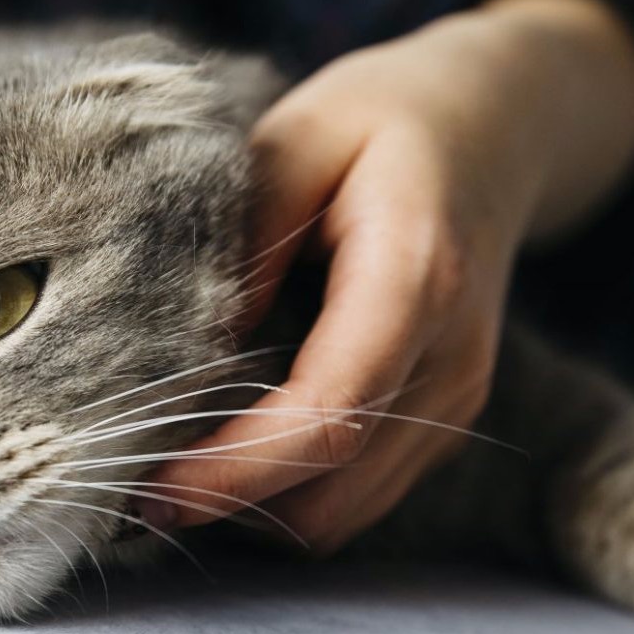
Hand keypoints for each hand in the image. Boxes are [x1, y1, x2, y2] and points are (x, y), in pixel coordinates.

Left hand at [146, 0, 633, 552]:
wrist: (499, 129)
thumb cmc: (387, 118)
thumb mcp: (299, 137)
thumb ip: (245, 236)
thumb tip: (182, 347)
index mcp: (417, 280)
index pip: (328, 416)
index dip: (231, 471)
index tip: (145, 485)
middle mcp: (451, 361)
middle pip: (334, 492)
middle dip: (230, 503)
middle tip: (135, 477)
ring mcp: (457, 400)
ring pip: (345, 514)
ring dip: (257, 507)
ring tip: (175, 461)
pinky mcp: (444, 422)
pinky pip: (358, 495)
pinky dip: (289, 491)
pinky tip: (233, 442)